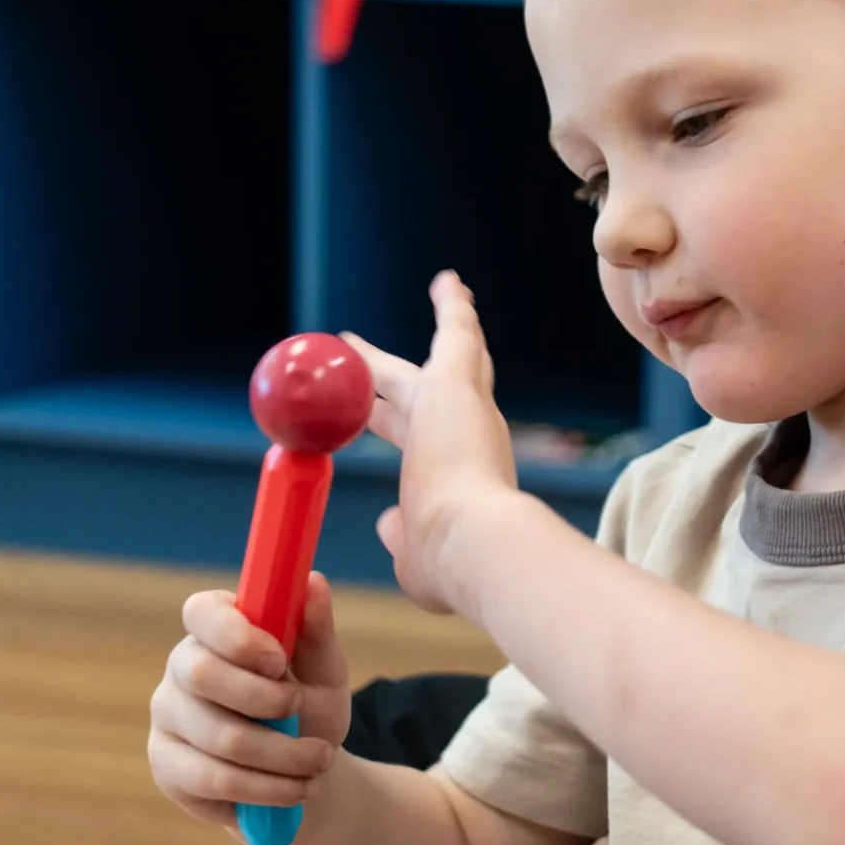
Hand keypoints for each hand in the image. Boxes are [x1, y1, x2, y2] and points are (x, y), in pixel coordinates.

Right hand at [146, 573, 350, 834]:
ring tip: (319, 760)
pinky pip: (214, 778)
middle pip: (202, 674)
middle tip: (303, 711)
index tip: (280, 662)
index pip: (201, 612)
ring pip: (220, 736)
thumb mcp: (324, 670)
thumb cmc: (309, 707)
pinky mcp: (167, 765)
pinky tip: (296, 788)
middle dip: (265, 700)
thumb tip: (313, 581)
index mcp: (216, 627)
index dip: (238, 636)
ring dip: (283, 755)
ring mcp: (168, 716)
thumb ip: (316, 630)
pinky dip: (267, 787)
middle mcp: (182, 666)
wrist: (302, 772)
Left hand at [345, 272, 526, 618]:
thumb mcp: (413, 552)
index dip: (391, 422)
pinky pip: (457, 331)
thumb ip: (401, 533)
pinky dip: (454, 307)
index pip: (419, 437)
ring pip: (457, 353)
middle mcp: (467, 434)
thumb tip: (389, 521)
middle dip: (405, 370)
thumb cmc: (447, 561)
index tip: (371, 413)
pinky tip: (449, 283)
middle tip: (378, 350)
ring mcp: (466, 406)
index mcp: (452, 472)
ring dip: (452, 323)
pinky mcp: (457, 382)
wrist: (473, 542)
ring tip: (448, 291)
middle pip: (432, 388)